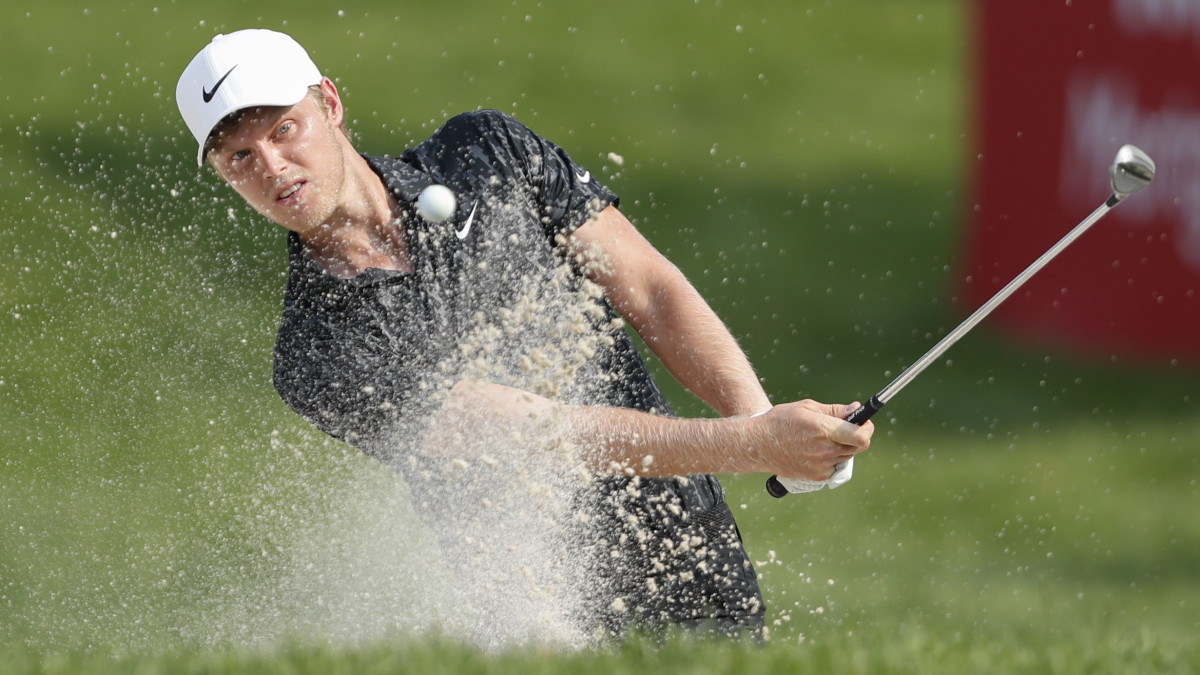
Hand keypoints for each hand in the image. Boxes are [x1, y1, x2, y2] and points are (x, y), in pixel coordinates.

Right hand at [752, 400, 873, 480]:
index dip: (867, 428)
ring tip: (823, 438)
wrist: (758, 444)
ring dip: (843, 446)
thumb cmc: (781, 421)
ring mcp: (820, 465)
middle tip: (846, 428)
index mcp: (822, 429)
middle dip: (857, 435)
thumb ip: (835, 410)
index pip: (861, 436)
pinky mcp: (816, 476)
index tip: (864, 422)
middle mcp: (823, 450)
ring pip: (847, 456)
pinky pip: (835, 466)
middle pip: (858, 446)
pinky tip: (815, 450)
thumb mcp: (807, 407)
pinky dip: (832, 458)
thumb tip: (857, 410)